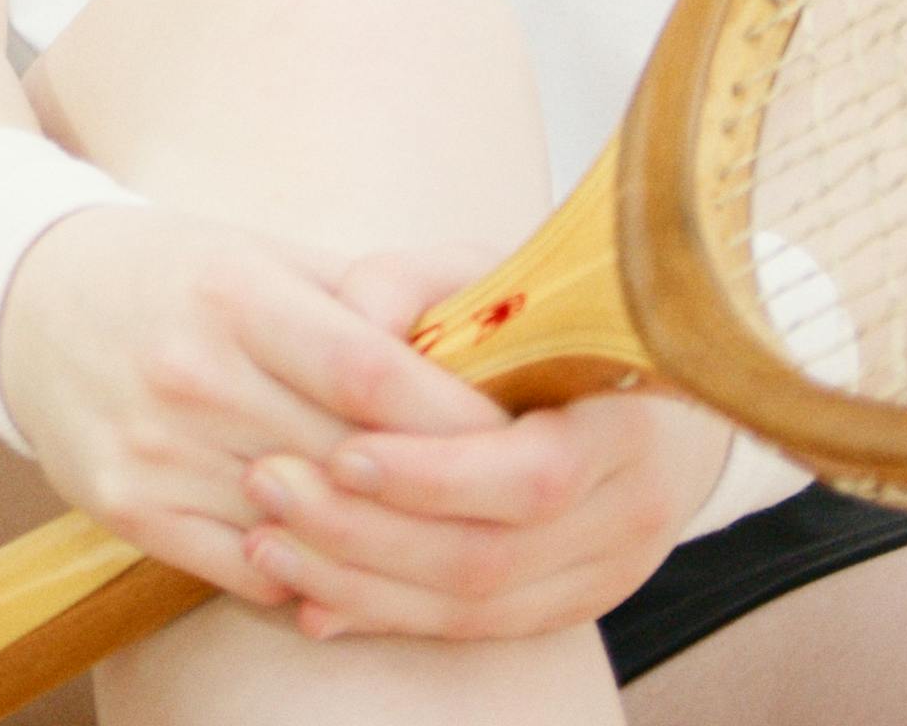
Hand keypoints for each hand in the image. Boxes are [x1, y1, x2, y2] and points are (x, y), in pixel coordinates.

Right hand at [0, 208, 517, 612]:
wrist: (23, 300)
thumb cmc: (173, 273)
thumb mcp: (266, 253)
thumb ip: (370, 297)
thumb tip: (489, 341)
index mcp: (232, 293)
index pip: (369, 371)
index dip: (456, 416)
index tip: (521, 435)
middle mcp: (188, 372)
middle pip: (346, 457)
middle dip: (440, 487)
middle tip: (511, 502)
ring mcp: (151, 447)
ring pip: (303, 522)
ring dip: (383, 541)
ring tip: (445, 538)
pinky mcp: (125, 506)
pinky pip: (248, 565)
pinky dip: (311, 572)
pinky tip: (351, 559)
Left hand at [232, 248, 723, 643]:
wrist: (643, 395)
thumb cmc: (545, 320)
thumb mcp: (485, 275)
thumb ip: (410, 285)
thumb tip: (348, 318)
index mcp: (629, 419)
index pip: (535, 473)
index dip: (434, 475)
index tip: (339, 452)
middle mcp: (631, 509)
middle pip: (493, 555)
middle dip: (368, 533)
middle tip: (268, 486)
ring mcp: (607, 571)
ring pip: (475, 607)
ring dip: (358, 583)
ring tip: (264, 543)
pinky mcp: (570, 607)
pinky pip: (473, 631)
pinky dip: (385, 615)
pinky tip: (308, 596)